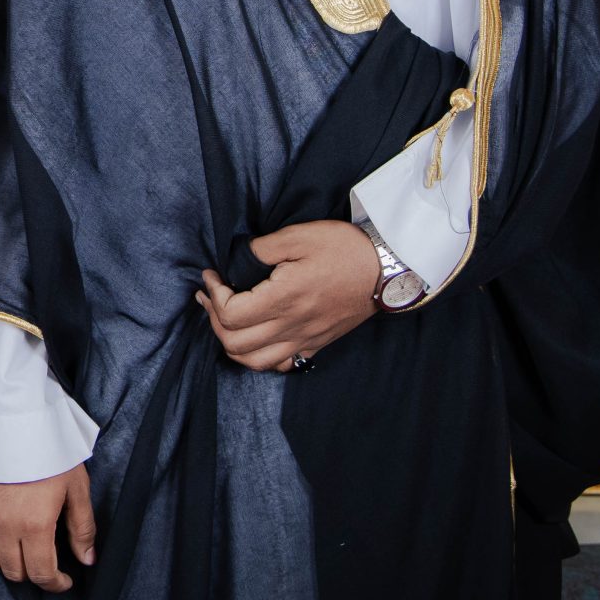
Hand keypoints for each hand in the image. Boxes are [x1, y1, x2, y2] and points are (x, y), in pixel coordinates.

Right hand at [0, 462, 93, 591]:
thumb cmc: (48, 450)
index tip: (65, 580)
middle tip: (47, 564)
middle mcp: (4, 526)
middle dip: (33, 574)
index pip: (41, 573)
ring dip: (8, 563)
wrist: (10, 419)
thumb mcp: (76, 487)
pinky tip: (2, 534)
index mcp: (34, 525)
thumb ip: (82, 527)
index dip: (55, 584)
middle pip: (14, 572)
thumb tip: (87, 559)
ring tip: (24, 551)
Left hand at [197, 220, 380, 371]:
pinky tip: (257, 335)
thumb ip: (261, 248)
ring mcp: (305, 339)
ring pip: (254, 362)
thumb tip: (237, 259)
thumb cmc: (345, 249)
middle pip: (234, 344)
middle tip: (211, 295)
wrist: (389, 270)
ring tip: (225, 318)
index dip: (213, 296)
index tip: (212, 275)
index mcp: (284, 299)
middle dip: (213, 320)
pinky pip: (280, 364)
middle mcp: (292, 326)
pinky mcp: (317, 344)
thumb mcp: (299, 236)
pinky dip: (259, 356)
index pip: (230, 315)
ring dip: (231, 343)